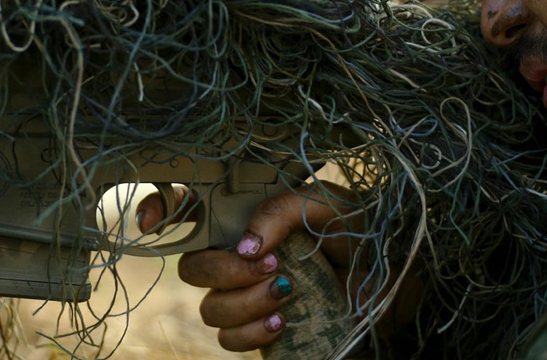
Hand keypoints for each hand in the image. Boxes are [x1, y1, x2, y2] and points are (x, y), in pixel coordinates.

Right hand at [136, 181, 360, 351]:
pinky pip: (229, 340)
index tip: (152, 225)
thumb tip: (243, 246)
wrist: (394, 279)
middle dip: (223, 270)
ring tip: (289, 291)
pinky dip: (252, 332)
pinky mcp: (261, 329)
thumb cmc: (360, 230)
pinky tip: (284, 321)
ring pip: (209, 307)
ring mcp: (247, 294)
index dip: (160, 211)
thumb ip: (280, 212)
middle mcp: (240, 254)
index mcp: (248, 215)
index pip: (189, 209)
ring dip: (245, 302)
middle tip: (269, 264)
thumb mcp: (326, 205)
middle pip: (192, 267)